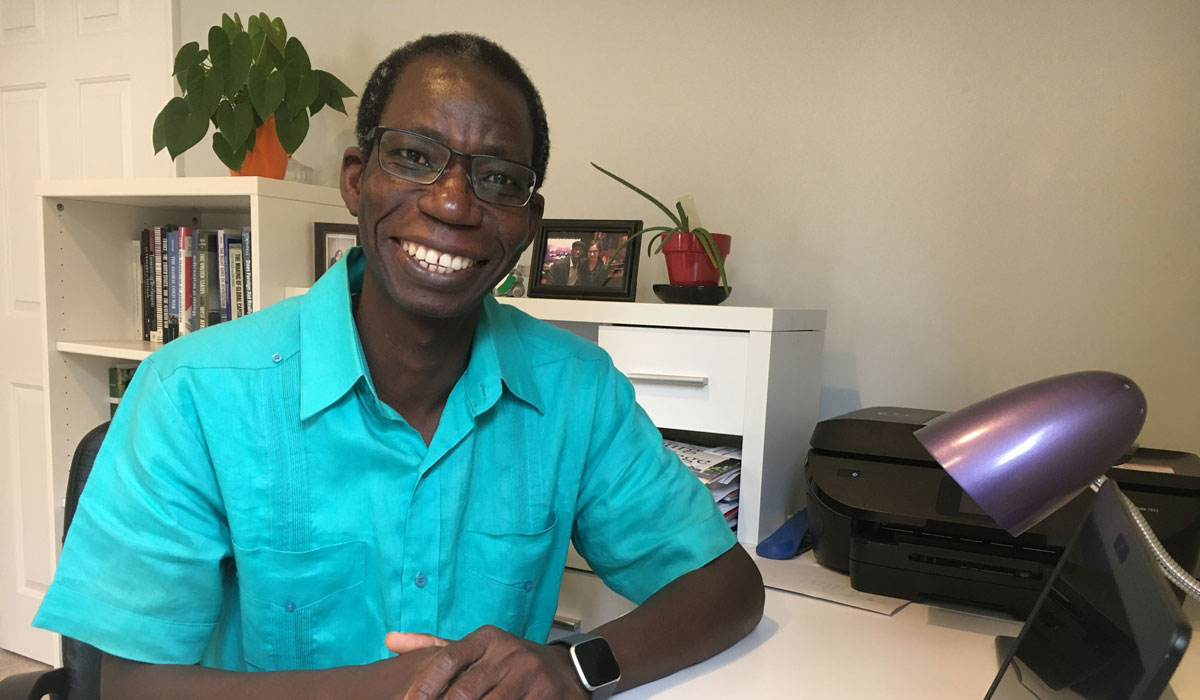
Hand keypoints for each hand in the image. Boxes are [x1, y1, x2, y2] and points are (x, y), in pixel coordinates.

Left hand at [390, 625, 585, 699]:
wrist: (565, 670)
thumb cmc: (509, 662)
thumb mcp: (476, 649)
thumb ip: (434, 648)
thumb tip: (389, 640)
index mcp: (486, 638)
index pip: (447, 659)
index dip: (424, 686)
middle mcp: (507, 652)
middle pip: (464, 690)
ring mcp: (528, 674)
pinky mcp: (545, 695)